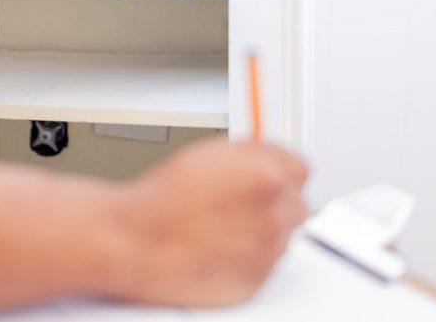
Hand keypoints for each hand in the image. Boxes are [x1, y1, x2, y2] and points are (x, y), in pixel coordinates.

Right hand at [109, 138, 308, 307]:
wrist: (135, 240)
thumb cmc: (161, 199)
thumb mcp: (209, 153)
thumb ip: (252, 154)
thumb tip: (270, 158)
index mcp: (266, 175)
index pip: (300, 168)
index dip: (279, 170)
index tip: (267, 175)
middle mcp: (274, 214)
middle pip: (296, 203)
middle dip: (273, 202)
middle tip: (239, 203)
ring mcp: (267, 251)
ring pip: (281, 236)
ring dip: (260, 231)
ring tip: (220, 227)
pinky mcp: (255, 282)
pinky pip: (266, 265)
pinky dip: (248, 258)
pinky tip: (218, 248)